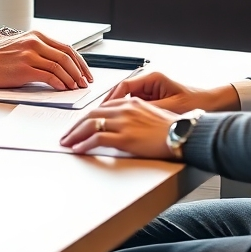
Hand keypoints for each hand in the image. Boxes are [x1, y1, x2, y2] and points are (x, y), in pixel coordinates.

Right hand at [0, 31, 93, 89]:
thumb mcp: (21, 48)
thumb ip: (39, 52)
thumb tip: (60, 67)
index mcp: (36, 36)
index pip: (66, 47)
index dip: (80, 61)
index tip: (85, 72)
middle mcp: (35, 42)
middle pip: (67, 56)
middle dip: (80, 71)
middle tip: (85, 82)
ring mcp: (29, 54)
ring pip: (60, 66)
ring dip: (72, 78)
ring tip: (76, 88)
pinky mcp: (23, 68)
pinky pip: (49, 76)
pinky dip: (60, 83)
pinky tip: (63, 89)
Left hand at [60, 97, 179, 157]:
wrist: (183, 134)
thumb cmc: (172, 128)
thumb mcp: (151, 114)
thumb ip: (134, 116)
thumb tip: (123, 127)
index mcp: (131, 102)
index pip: (101, 107)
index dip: (87, 117)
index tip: (79, 125)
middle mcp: (125, 109)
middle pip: (91, 114)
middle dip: (75, 125)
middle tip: (67, 135)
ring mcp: (124, 123)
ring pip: (91, 124)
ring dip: (75, 134)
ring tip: (67, 143)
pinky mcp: (125, 137)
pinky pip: (98, 139)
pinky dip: (84, 144)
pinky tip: (79, 149)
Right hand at [105, 71, 239, 113]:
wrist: (213, 103)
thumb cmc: (197, 102)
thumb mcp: (170, 108)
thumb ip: (148, 111)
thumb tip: (128, 117)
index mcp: (153, 78)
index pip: (123, 86)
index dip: (110, 100)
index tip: (101, 111)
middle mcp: (150, 81)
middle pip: (121, 92)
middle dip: (108, 106)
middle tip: (97, 119)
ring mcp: (151, 90)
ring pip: (125, 99)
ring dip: (115, 111)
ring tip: (105, 123)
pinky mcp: (154, 98)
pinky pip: (134, 105)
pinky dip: (125, 114)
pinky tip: (120, 124)